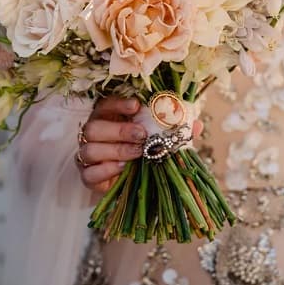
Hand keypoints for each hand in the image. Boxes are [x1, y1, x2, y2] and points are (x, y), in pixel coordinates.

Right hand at [75, 97, 204, 194]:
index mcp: (108, 118)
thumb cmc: (143, 151)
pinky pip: (88, 173)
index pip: (105, 104)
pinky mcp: (87, 177)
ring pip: (89, 150)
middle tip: (142, 135)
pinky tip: (122, 168)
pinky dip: (105, 170)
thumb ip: (173, 131)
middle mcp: (94, 134)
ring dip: (115, 150)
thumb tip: (196, 125)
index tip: (137, 105)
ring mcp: (87, 156)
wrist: (130, 181)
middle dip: (119, 130)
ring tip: (137, 153)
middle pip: (93, 127)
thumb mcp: (158, 138)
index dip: (118, 104)